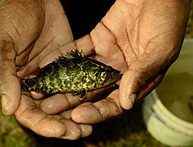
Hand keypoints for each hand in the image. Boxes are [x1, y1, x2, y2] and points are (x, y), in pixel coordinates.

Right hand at [0, 0, 91, 138]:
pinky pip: (77, 82)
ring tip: (90, 125)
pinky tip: (96, 101)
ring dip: (77, 114)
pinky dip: (84, 93)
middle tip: (79, 133)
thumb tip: (8, 109)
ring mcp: (54, 76)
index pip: (28, 113)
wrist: (32, 0)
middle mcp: (36, 85)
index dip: (43, 124)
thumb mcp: (0, 45)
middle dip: (63, 124)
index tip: (59, 130)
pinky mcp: (69, 65)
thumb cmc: (10, 19)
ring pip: (65, 101)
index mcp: (16, 85)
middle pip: (49, 112)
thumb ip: (2, 75)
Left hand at [39, 0, 189, 123]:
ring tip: (43, 90)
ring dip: (63, 82)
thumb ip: (141, 75)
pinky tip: (48, 64)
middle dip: (72, 101)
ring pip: (82, 73)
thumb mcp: (160, 50)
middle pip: (94, 91)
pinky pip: (78, 50)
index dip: (98, 112)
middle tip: (50, 108)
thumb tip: (125, 102)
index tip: (78, 116)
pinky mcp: (98, 39)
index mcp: (137, 79)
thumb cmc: (167, 20)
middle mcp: (120, 71)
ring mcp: (107, 56)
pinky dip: (64, 56)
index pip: (115, 103)